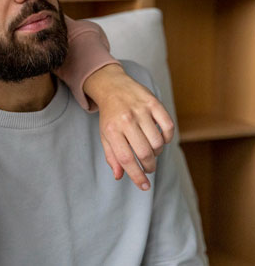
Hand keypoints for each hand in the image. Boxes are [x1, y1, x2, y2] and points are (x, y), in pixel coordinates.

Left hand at [84, 64, 174, 190]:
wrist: (112, 86)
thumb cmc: (110, 115)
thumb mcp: (105, 135)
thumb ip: (112, 156)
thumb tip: (119, 176)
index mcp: (112, 130)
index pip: (125, 158)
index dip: (136, 175)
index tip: (144, 186)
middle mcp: (126, 120)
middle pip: (144, 152)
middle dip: (149, 166)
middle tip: (149, 167)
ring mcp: (141, 110)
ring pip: (158, 142)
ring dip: (157, 152)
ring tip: (151, 150)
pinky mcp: (153, 103)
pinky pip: (168, 127)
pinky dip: (168, 137)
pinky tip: (160, 138)